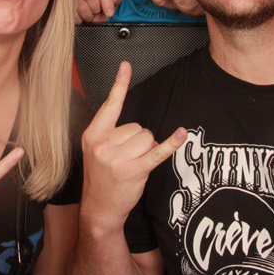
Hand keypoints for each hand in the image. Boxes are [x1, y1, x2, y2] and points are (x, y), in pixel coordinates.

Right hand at [76, 0, 122, 22]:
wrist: (78, 10)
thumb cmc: (95, 4)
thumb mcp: (108, 0)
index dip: (107, 0)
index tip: (110, 13)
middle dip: (96, 8)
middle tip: (96, 13)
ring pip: (81, 6)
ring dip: (88, 15)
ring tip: (89, 17)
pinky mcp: (62, 4)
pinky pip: (73, 14)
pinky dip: (79, 20)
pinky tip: (81, 18)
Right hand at [79, 62, 185, 232]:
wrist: (99, 209)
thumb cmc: (100, 180)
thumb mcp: (96, 152)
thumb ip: (111, 135)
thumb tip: (140, 131)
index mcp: (93, 135)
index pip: (109, 105)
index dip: (119, 84)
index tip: (126, 65)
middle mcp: (103, 144)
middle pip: (137, 126)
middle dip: (138, 141)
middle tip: (127, 158)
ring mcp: (118, 158)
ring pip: (147, 138)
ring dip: (147, 150)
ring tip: (134, 164)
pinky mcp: (134, 170)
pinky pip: (157, 152)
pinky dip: (171, 144)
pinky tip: (181, 135)